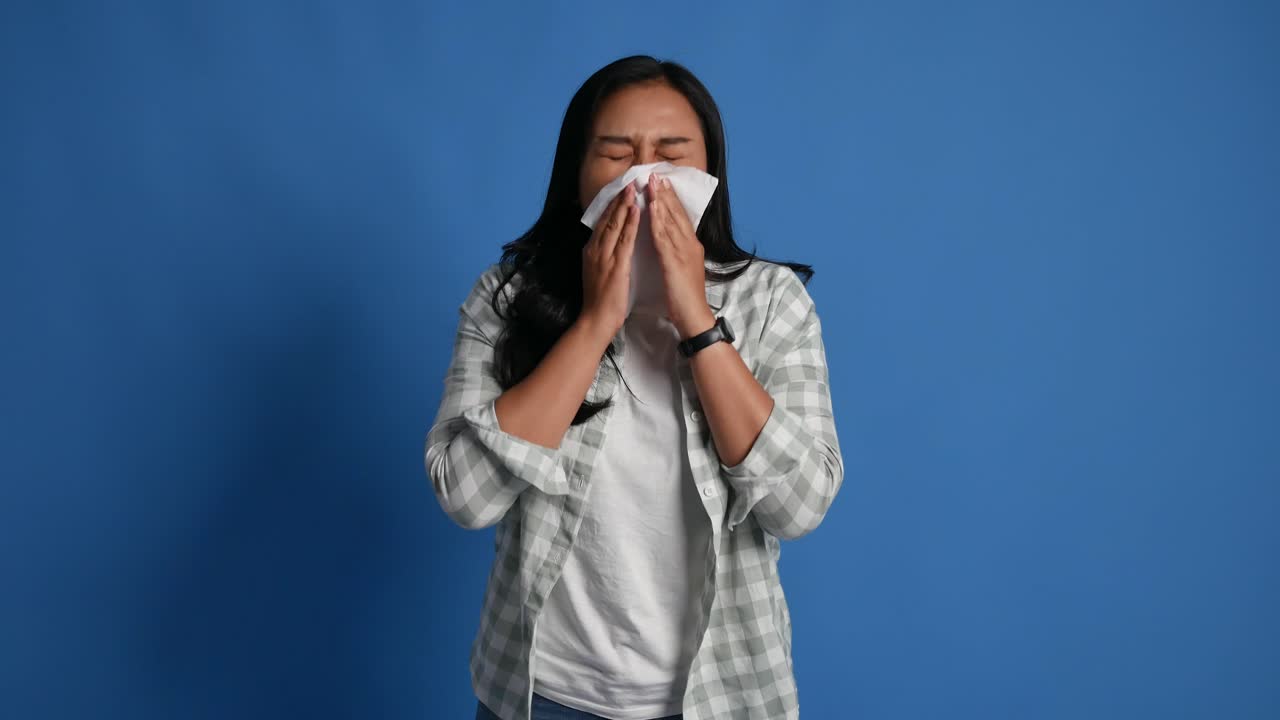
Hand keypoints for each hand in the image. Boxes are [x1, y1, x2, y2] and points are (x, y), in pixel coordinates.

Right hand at [580, 180, 639, 338]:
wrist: (596, 320)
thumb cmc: (600, 301)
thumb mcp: (598, 272)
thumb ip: (602, 256)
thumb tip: (608, 244)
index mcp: (592, 251)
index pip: (602, 223)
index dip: (612, 205)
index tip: (621, 190)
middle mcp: (595, 250)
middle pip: (607, 219)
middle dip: (618, 199)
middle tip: (629, 180)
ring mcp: (604, 256)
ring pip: (615, 225)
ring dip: (625, 205)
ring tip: (633, 187)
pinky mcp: (615, 265)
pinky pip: (624, 240)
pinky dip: (631, 223)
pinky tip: (637, 210)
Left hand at [647, 173, 715, 338]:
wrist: (694, 316)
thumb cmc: (686, 297)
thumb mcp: (683, 269)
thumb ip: (678, 253)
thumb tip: (670, 242)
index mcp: (691, 246)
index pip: (680, 217)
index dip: (671, 199)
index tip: (662, 183)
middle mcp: (689, 244)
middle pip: (676, 213)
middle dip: (665, 193)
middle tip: (656, 173)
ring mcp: (683, 251)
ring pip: (671, 221)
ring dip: (661, 200)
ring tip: (652, 183)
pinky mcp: (675, 261)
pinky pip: (664, 237)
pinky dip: (658, 220)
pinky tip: (651, 208)